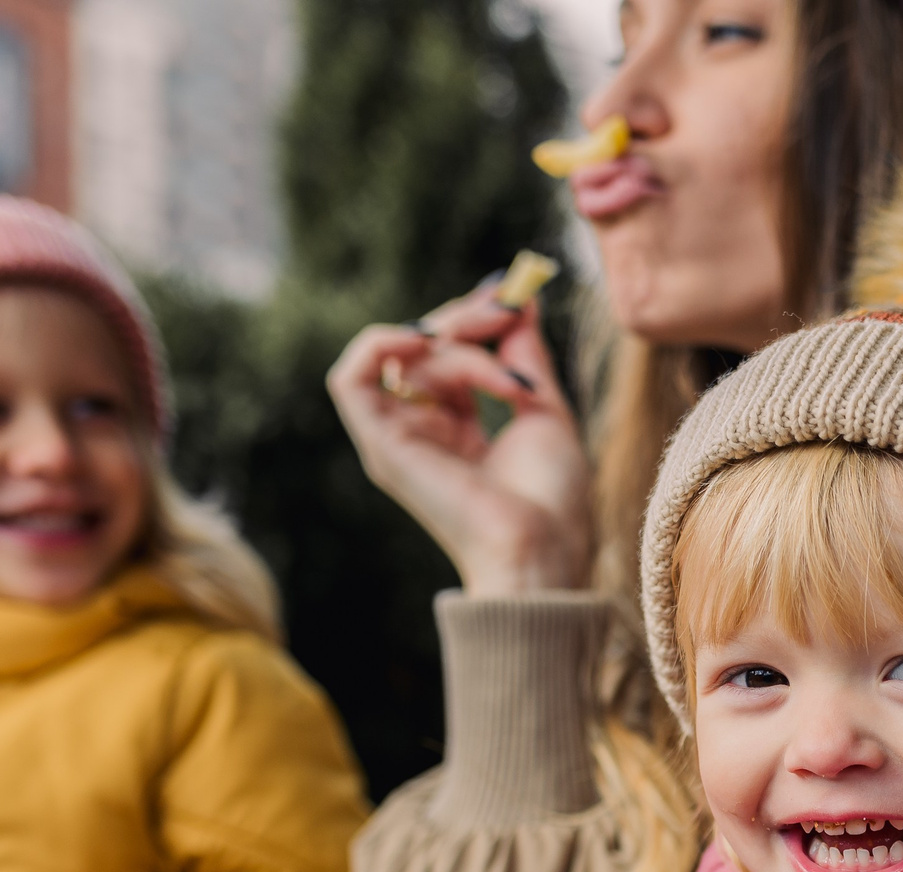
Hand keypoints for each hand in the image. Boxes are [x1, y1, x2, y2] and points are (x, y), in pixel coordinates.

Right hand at [325, 284, 594, 593]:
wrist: (540, 546)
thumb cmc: (552, 496)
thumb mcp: (542, 405)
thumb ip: (524, 351)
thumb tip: (520, 298)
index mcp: (459, 429)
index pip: (449, 352)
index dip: (476, 317)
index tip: (514, 295)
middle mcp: (423, 432)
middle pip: (425, 347)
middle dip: (468, 319)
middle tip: (508, 311)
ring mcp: (398, 439)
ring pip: (410, 358)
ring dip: (461, 350)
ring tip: (507, 380)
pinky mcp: (380, 446)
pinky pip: (351, 380)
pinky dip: (380, 346)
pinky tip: (424, 340)